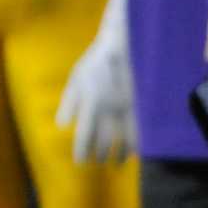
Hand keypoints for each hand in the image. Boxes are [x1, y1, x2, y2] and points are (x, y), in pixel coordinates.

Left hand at [56, 28, 132, 163]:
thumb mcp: (76, 78)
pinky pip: (142, 130)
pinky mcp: (143, 105)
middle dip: (101, 155)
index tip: (81, 162)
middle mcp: (110, 109)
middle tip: (99, 163)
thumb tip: (63, 126)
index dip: (82, 152)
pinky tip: (136, 149)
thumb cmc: (97, 61)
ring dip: (121, 154)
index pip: (85, 136)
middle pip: (106, 141)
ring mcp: (129, 108)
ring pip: (126, 140)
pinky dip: (138, 143)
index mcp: (91, 103)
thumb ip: (69, 103)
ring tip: (117, 162)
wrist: (125, 44)